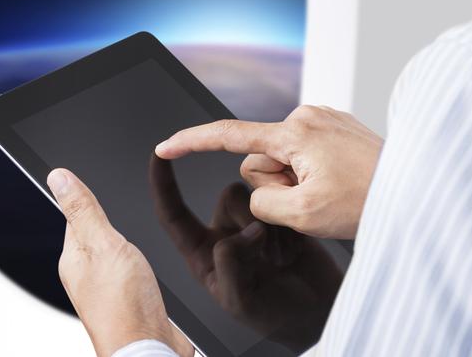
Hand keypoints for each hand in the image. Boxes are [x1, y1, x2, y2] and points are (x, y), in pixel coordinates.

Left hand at [46, 169, 192, 356]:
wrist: (148, 347)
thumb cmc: (125, 306)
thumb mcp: (104, 244)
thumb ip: (84, 211)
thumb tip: (58, 178)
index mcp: (73, 258)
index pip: (74, 216)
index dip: (87, 198)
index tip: (95, 184)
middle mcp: (87, 273)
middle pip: (95, 234)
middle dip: (109, 220)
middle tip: (120, 204)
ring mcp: (108, 287)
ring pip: (114, 252)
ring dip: (125, 242)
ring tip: (134, 233)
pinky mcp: (129, 298)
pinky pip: (130, 270)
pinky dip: (137, 261)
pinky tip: (145, 262)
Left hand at [149, 156, 342, 351]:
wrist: (314, 315)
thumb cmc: (271, 315)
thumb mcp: (239, 301)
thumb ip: (231, 265)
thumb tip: (245, 232)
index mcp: (202, 252)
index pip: (173, 214)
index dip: (163, 184)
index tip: (158, 154)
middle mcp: (224, 232)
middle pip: (228, 197)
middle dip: (249, 218)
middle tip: (269, 258)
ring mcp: (253, 224)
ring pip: (256, 196)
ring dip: (272, 225)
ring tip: (283, 258)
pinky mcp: (280, 219)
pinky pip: (283, 201)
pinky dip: (289, 226)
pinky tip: (294, 251)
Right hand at [155, 105, 382, 238]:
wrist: (416, 190)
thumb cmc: (368, 200)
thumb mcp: (303, 214)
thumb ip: (262, 202)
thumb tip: (259, 190)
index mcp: (293, 133)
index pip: (228, 136)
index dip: (192, 143)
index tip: (166, 146)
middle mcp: (305, 117)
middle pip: (260, 160)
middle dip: (276, 184)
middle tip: (312, 199)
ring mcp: (321, 121)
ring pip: (282, 161)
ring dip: (296, 181)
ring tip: (329, 191)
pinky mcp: (333, 128)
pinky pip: (303, 155)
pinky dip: (311, 173)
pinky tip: (336, 181)